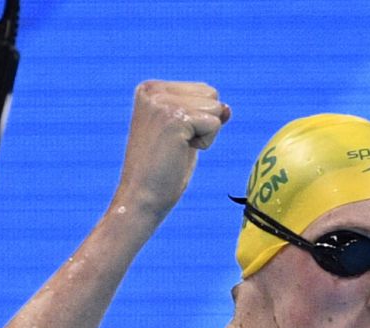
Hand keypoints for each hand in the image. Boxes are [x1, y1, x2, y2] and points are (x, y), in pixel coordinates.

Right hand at [113, 80, 230, 219]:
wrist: (142, 196)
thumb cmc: (163, 170)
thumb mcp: (185, 134)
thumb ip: (203, 115)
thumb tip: (227, 108)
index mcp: (151, 88)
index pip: (205, 91)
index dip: (200, 120)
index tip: (173, 137)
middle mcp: (154, 90)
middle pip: (212, 95)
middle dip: (204, 124)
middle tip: (176, 145)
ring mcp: (162, 102)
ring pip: (216, 108)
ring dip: (205, 134)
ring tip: (177, 148)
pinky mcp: (175, 118)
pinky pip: (215, 124)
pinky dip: (205, 143)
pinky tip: (180, 152)